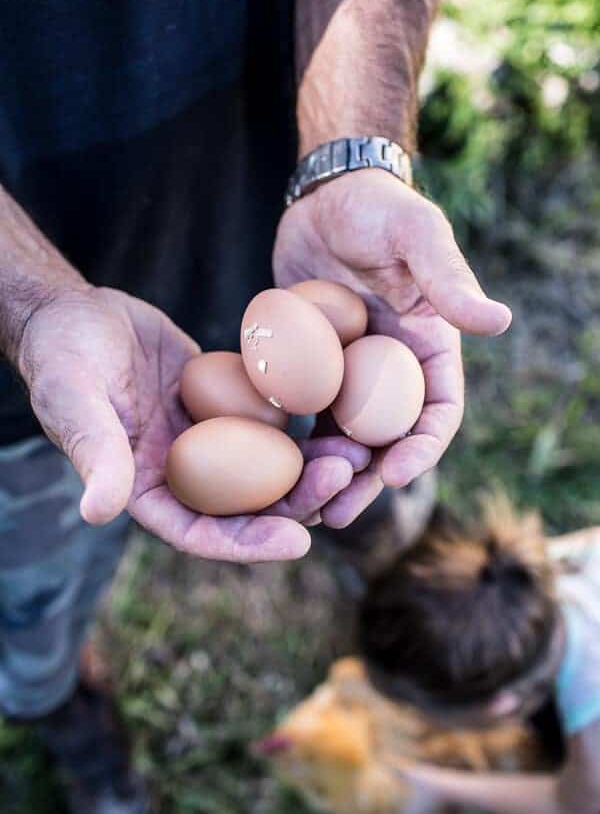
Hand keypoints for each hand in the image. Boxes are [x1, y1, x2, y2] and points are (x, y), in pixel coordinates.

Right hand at [17, 286, 366, 560]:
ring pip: (266, 463)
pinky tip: (340, 405)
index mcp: (145, 489)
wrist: (74, 314)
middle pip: (247, 503)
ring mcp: (206, 436)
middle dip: (297, 498)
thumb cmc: (60, 358)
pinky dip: (301, 417)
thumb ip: (94, 452)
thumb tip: (100, 512)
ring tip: (355, 449)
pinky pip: (266, 416)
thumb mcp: (73, 401)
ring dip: (310, 462)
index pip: (199, 533)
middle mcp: (182, 470)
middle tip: (343, 475)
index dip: (248, 544)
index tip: (299, 542)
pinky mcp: (222, 400)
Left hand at [273, 169, 511, 520]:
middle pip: (387, 439)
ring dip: (326, 473)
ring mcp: (349, 371)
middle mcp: (391, 368)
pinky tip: (266, 467)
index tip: (393, 473)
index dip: (422, 448)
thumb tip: (500, 321)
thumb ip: (449, 280)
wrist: (325, 197)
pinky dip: (291, 441)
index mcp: (429, 347)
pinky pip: (303, 412)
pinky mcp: (310, 367)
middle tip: (337, 511)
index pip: (438, 412)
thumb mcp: (418, 236)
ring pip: (343, 436)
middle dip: (367, 479)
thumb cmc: (379, 208)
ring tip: (300, 506)